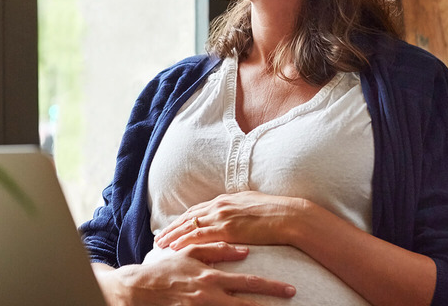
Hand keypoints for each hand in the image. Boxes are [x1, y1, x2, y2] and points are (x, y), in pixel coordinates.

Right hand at [94, 242, 295, 305]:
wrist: (139, 290)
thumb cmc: (165, 270)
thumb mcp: (189, 254)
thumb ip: (217, 250)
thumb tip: (244, 250)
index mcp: (211, 277)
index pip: (248, 282)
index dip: (271, 286)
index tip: (290, 290)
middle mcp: (210, 295)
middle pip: (247, 305)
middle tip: (290, 301)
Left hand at [154, 192, 309, 250]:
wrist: (289, 216)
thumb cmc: (276, 211)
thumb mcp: (252, 203)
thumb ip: (238, 207)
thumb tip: (234, 212)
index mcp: (225, 200)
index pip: (196, 210)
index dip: (182, 220)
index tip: (172, 227)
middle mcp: (219, 206)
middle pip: (187, 217)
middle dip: (172, 228)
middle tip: (158, 237)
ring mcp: (222, 217)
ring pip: (189, 226)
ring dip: (173, 235)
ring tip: (160, 244)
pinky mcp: (227, 229)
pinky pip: (200, 236)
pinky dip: (185, 241)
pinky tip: (174, 247)